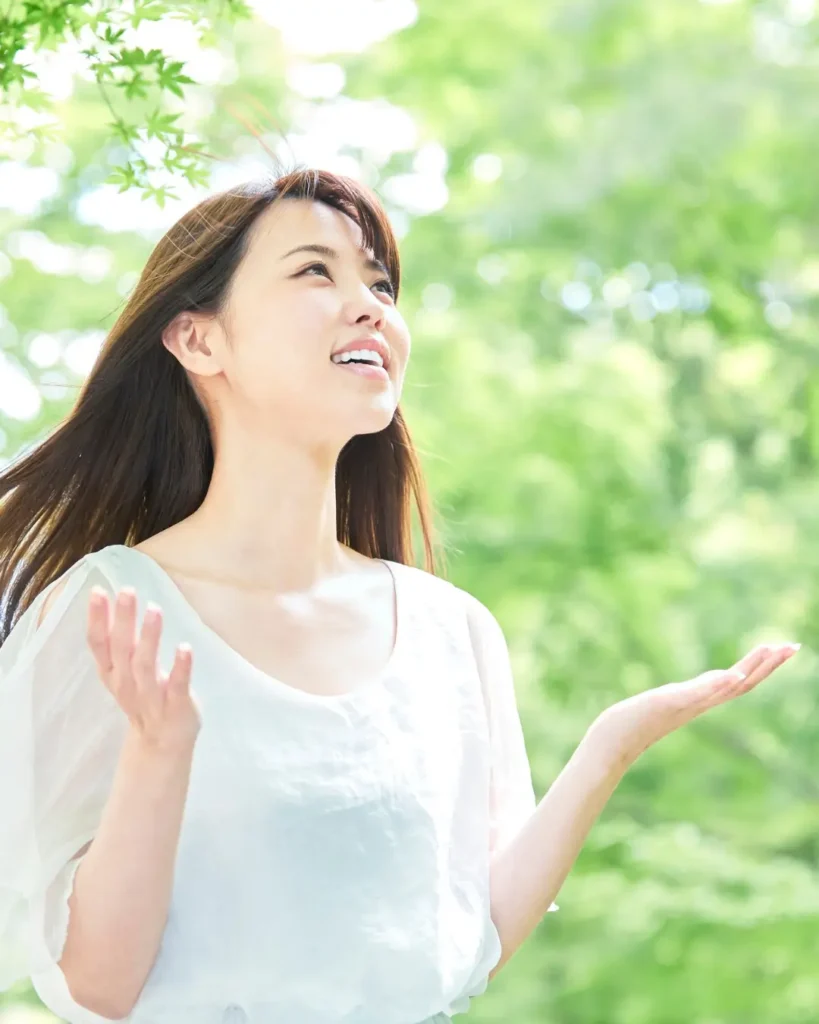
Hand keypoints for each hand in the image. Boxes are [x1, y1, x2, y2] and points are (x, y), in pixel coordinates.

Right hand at [86, 584, 201, 753]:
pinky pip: (177, 686)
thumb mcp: (123, 671)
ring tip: (154, 610)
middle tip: (127, 591)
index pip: (99, 643)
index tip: (98, 591)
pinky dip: (180, 667)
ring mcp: (151, 696)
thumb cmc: (143, 695)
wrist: (161, 744)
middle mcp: (126, 684)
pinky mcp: (176, 706)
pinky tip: (185, 647)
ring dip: (149, 637)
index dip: (96, 619)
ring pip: (145, 666)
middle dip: (122, 620)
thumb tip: (117, 600)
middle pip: (121, 649)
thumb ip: (119, 641)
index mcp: (112, 673)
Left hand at [588, 642, 800, 766]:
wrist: (613, 742)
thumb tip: (723, 680)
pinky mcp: (668, 704)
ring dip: (750, 670)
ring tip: (771, 650)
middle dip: (768, 665)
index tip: (786, 648)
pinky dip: (718, 685)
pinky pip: (699, 694)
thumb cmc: (637, 722)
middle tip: (793, 646)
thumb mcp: (672, 700)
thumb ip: (697, 691)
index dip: (765, 667)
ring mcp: (685, 705)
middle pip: (743, 684)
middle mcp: (698, 704)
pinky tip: (734, 675)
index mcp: (701, 701)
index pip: (742, 682)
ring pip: (725, 687)